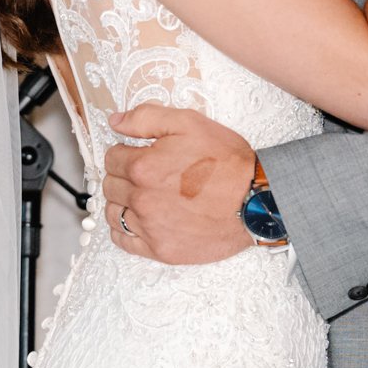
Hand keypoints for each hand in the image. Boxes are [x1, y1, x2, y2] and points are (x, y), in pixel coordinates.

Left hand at [101, 105, 257, 264]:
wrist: (256, 201)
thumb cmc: (228, 163)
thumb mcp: (189, 123)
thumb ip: (146, 117)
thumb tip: (115, 121)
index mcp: (144, 167)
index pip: (112, 158)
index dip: (125, 152)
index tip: (138, 154)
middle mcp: (142, 199)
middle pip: (110, 185)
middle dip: (123, 176)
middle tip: (144, 174)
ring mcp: (150, 227)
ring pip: (113, 213)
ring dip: (122, 202)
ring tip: (142, 196)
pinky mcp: (161, 249)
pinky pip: (124, 241)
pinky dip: (124, 230)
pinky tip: (138, 220)